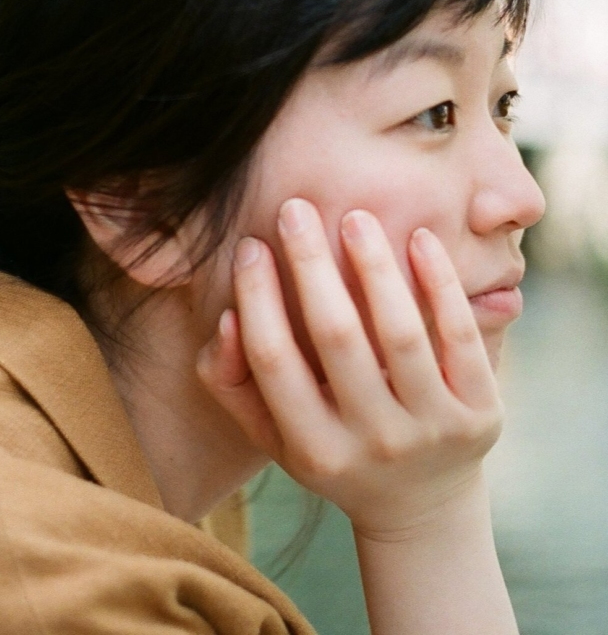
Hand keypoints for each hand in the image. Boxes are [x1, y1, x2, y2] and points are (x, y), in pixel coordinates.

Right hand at [196, 198, 503, 539]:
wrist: (421, 503)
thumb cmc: (330, 447)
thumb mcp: (271, 432)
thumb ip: (231, 379)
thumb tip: (229, 316)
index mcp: (313, 450)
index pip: (274, 360)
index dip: (257, 298)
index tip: (250, 245)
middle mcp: (374, 444)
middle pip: (336, 338)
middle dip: (311, 265)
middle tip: (295, 209)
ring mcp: (433, 431)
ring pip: (400, 334)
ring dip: (375, 266)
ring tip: (355, 217)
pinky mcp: (483, 414)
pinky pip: (461, 339)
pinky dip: (441, 285)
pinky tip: (420, 240)